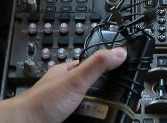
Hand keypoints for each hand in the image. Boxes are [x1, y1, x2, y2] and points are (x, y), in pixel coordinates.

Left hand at [5, 47, 127, 122]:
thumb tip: (119, 51)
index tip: (124, 77)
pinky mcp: (64, 118)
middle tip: (109, 105)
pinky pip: (82, 119)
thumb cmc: (42, 102)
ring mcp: (65, 105)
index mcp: (68, 71)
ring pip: (89, 107)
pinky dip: (88, 120)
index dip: (109, 71)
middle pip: (94, 91)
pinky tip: (90, 122)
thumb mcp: (74, 80)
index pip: (94, 66)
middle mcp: (66, 87)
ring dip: (96, 113)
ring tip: (100, 116)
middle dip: (103, 99)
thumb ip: (96, 65)